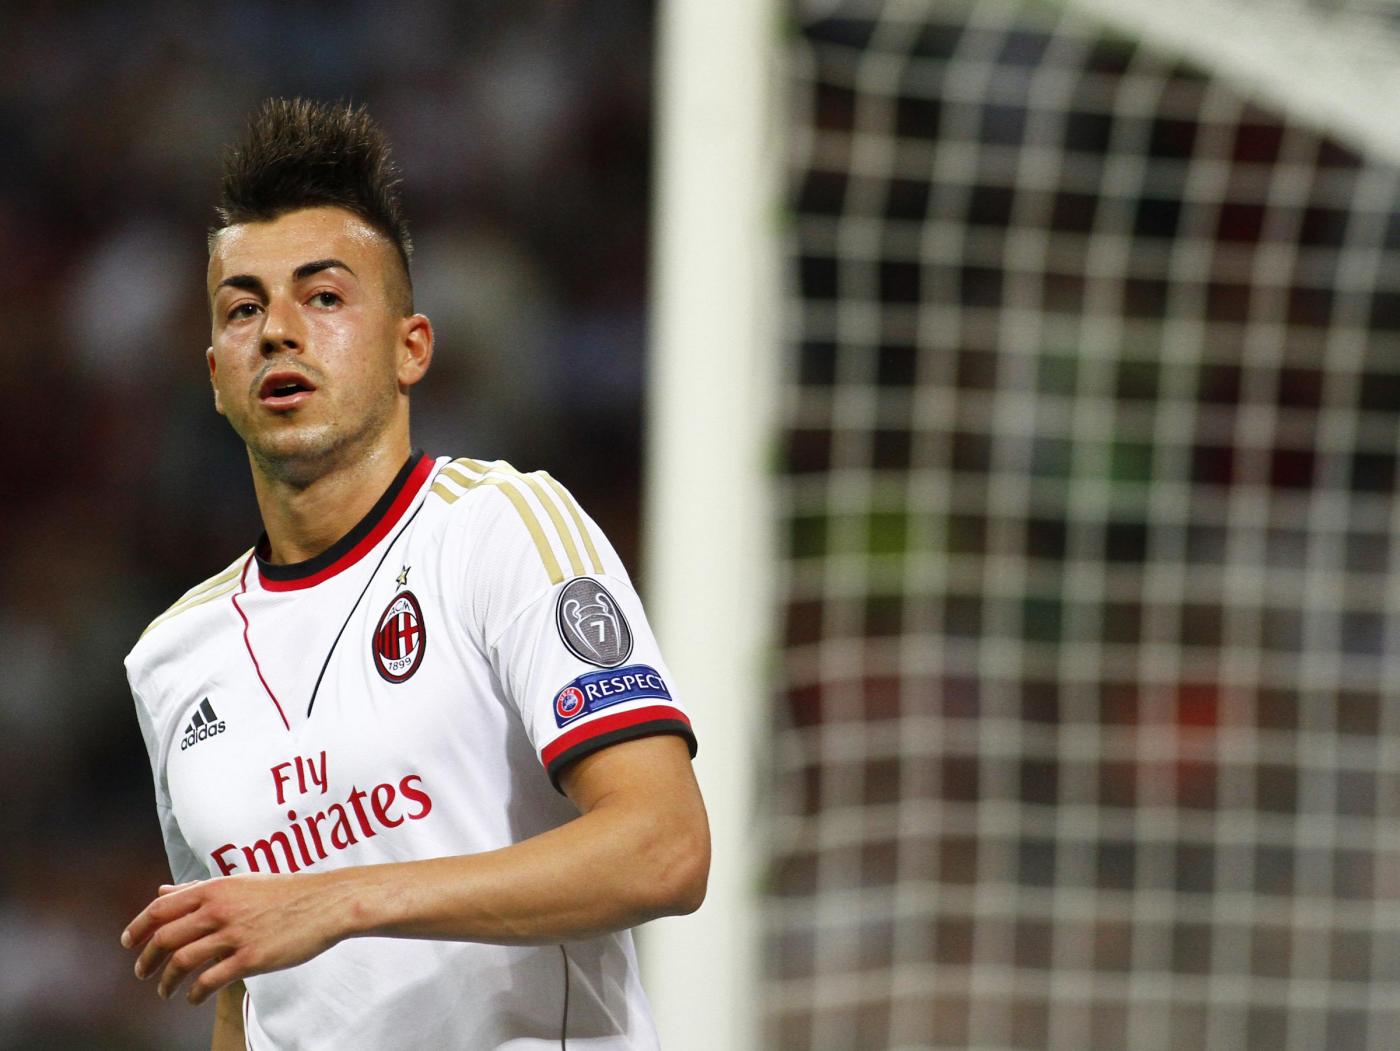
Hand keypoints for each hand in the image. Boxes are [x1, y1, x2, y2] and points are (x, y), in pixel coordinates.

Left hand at [121, 872, 342, 1003]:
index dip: (137, 928)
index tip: (128, 944)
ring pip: (182, 962)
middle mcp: (219, 910)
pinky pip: (209, 980)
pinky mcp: (250, 958)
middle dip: (146, 960)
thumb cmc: (284, 891)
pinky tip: (194, 998)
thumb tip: (162, 891)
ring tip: (165, 991)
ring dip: (167, 982)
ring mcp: (234, 935)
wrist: (325, 903)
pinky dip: (195, 994)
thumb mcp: (239, 882)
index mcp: (214, 889)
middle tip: (142, 973)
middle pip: (165, 938)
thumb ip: (198, 889)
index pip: (160, 909)